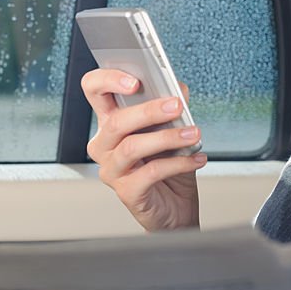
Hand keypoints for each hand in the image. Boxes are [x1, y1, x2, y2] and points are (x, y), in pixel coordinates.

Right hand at [81, 69, 206, 230]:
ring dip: (168, 137)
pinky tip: (196, 158)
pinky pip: (150, 173)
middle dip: (148, 110)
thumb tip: (179, 87)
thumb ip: (172, 106)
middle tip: (176, 105)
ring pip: (132, 147)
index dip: (108, 80)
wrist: (176, 209)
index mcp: (111, 121)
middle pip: (116, 121)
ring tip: (193, 133)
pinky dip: (178, 163)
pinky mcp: (126, 192)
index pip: (94, 90)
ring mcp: (112, 170)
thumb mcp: (173, 130)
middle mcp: (105, 145)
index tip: (135, 80)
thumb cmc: (169, 168)